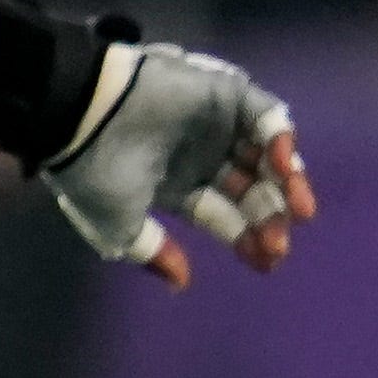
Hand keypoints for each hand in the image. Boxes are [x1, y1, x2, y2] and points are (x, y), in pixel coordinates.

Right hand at [42, 42, 314, 289]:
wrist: (78, 111)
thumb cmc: (94, 169)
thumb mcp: (118, 223)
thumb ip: (152, 252)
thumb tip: (181, 283)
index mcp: (178, 186)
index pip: (226, 215)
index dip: (248, 237)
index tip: (268, 262)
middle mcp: (202, 156)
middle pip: (252, 190)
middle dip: (270, 217)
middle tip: (279, 244)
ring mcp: (216, 126)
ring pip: (267, 156)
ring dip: (287, 183)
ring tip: (298, 212)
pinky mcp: (223, 95)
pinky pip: (266, 116)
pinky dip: (281, 139)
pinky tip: (282, 167)